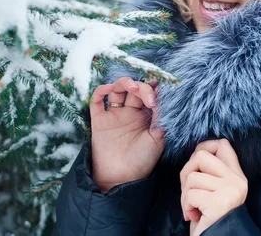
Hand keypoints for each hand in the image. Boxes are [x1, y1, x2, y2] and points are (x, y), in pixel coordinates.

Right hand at [89, 77, 164, 192]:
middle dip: (143, 87)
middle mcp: (130, 112)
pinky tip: (110, 88)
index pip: (149, 94)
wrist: (121, 178)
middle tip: (149, 97)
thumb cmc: (142, 161)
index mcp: (146, 116)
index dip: (154, 89)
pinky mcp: (99, 119)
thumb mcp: (158, 139)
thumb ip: (160, 119)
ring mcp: (114, 115)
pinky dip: (102, 90)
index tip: (162, 88)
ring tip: (132, 87)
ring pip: (117, 89)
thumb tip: (164, 99)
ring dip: (125, 83)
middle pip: (135, 90)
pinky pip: (97, 100)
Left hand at [180, 139, 247, 235]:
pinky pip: (191, 195)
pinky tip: (194, 216)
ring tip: (193, 208)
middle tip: (188, 190)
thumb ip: (211, 172)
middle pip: (201, 155)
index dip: (203, 147)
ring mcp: (230, 191)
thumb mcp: (215, 190)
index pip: (223, 144)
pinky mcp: (219, 204)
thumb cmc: (210, 217)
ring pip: (192, 177)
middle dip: (186, 171)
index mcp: (237, 176)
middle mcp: (237, 181)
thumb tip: (195, 154)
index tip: (195, 165)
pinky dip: (187, 206)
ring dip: (185, 195)